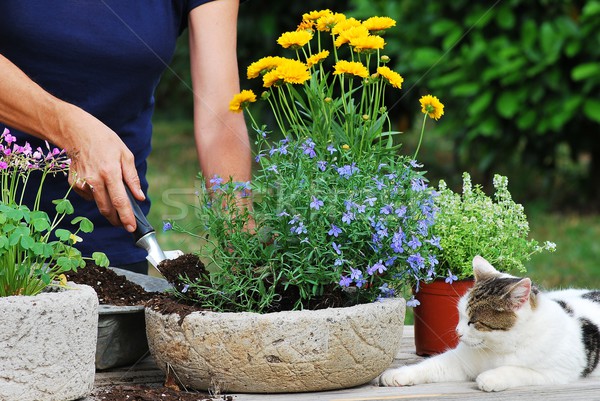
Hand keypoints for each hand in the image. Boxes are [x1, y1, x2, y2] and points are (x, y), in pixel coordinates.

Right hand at [63, 106, 143, 231]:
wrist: (77, 132)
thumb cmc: (105, 141)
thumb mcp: (125, 155)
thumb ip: (132, 178)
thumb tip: (139, 197)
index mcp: (110, 172)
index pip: (120, 201)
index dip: (126, 217)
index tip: (132, 228)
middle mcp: (95, 180)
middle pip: (106, 208)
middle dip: (117, 220)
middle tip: (125, 224)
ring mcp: (82, 182)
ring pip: (97, 204)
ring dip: (108, 210)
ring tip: (116, 208)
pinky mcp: (73, 183)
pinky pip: (88, 196)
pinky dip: (96, 196)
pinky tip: (99, 185)